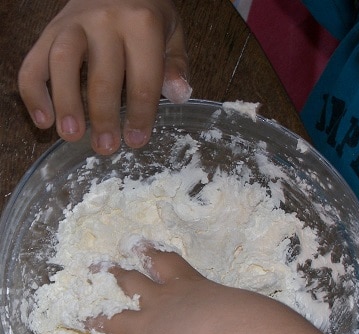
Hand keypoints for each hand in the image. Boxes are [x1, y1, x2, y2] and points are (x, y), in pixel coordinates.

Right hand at [18, 0, 190, 154]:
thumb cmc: (147, 14)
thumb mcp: (172, 34)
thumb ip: (175, 65)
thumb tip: (178, 95)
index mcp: (142, 25)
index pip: (143, 79)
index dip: (140, 115)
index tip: (136, 141)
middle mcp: (106, 21)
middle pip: (102, 76)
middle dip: (103, 117)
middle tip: (105, 148)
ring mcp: (73, 23)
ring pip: (63, 63)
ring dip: (66, 103)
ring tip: (71, 135)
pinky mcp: (50, 29)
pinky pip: (34, 59)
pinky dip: (34, 91)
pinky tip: (43, 120)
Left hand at [87, 245, 286, 333]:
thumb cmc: (248, 321)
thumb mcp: (246, 309)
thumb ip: (245, 313)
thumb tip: (266, 322)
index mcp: (190, 288)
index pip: (167, 265)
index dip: (151, 255)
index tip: (138, 246)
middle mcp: (162, 305)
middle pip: (131, 284)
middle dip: (115, 275)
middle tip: (98, 264)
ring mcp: (145, 331)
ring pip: (112, 320)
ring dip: (94, 317)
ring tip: (79, 314)